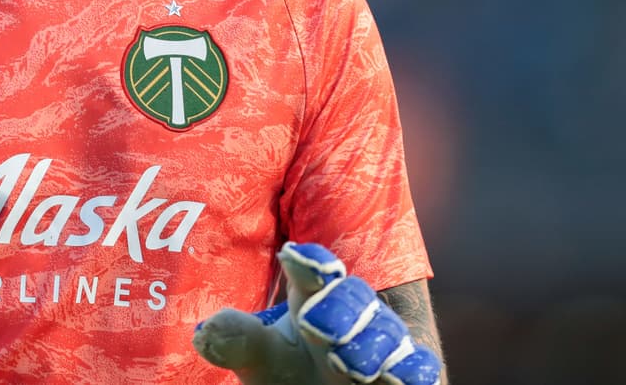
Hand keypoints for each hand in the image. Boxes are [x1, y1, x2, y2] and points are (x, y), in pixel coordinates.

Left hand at [193, 242, 441, 384]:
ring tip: (343, 362)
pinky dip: (412, 370)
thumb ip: (237, 340)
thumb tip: (208, 330)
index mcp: (313, 298)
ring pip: (388, 332)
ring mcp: (384, 345)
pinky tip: (398, 377)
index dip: (308, 261)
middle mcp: (353, 315)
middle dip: (336, 308)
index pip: (313, 270)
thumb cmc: (290, 375)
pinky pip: (421, 367)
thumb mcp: (260, 360)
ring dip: (368, 344)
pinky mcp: (409, 375)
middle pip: (353, 296)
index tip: (292, 256)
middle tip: (311, 325)